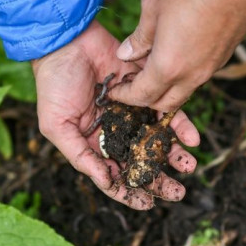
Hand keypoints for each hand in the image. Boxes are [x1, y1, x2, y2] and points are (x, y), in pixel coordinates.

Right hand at [31, 21, 200, 209]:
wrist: (68, 42)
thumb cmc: (54, 85)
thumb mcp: (57, 126)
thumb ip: (80, 156)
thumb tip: (107, 182)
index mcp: (93, 145)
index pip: (115, 176)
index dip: (131, 192)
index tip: (149, 204)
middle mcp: (115, 132)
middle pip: (141, 162)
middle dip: (160, 179)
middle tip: (178, 192)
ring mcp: (132, 113)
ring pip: (157, 140)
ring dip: (174, 155)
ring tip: (189, 166)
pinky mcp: (146, 92)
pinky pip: (166, 112)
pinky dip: (180, 126)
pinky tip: (191, 138)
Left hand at [108, 0, 245, 110]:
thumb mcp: (153, 6)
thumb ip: (138, 37)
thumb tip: (125, 54)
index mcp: (168, 66)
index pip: (141, 96)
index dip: (124, 96)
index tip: (114, 90)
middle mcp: (191, 76)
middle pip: (164, 103)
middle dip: (145, 98)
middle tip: (132, 82)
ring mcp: (210, 70)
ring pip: (182, 92)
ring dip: (165, 87)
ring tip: (151, 65)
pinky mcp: (222, 60)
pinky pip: (196, 77)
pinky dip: (182, 75)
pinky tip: (174, 53)